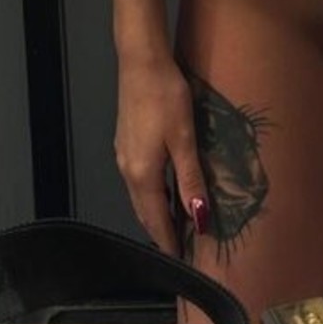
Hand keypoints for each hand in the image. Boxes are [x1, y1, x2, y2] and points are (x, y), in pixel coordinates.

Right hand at [115, 54, 209, 254]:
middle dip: (161, 232)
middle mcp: (128, 170)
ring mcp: (123, 156)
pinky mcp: (126, 142)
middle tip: (182, 248)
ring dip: (157, 213)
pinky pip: (139, 181)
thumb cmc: (165, 97)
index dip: (169, 241)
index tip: (180, 263)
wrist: (140, 61)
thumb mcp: (184, 139)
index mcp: (142, 175)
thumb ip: (191, 180)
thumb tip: (199, 219)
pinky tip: (167, 189)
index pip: (156, 220)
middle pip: (145, 212)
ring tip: (178, 224)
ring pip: (141, 196)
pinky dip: (153, 194)